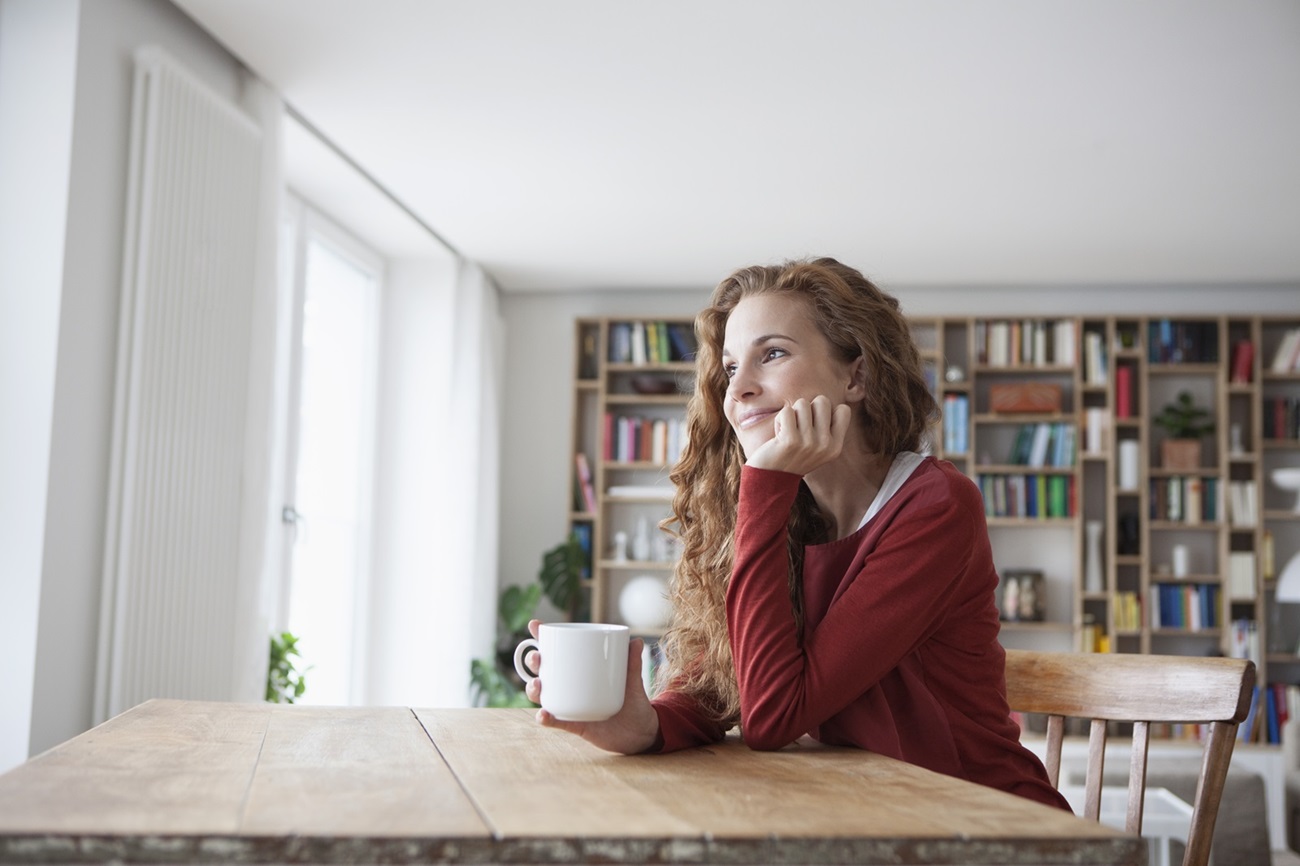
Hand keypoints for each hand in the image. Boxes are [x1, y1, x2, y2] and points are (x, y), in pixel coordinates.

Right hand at [524, 619, 660, 754]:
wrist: (641, 732)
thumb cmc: (633, 701)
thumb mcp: (632, 681)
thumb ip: (633, 663)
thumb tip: (637, 641)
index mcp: (581, 671)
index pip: (558, 653)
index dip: (542, 639)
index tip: (534, 625)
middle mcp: (570, 687)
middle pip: (544, 672)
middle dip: (534, 662)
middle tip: (537, 657)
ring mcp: (571, 706)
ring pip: (545, 696)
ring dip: (534, 689)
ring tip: (537, 684)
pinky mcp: (575, 725)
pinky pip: (557, 722)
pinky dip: (547, 719)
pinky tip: (543, 714)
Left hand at [745, 395, 850, 475]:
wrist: (771, 479)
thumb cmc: (793, 456)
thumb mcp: (818, 447)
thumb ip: (826, 426)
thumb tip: (823, 400)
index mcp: (835, 446)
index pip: (844, 410)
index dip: (826, 412)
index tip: (814, 425)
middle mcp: (825, 444)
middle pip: (822, 401)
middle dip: (807, 408)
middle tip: (799, 427)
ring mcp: (809, 443)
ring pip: (802, 403)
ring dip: (791, 414)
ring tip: (788, 431)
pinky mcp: (790, 440)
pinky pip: (786, 412)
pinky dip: (780, 420)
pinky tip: (779, 435)